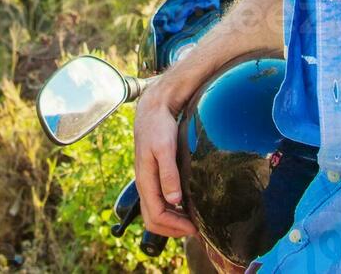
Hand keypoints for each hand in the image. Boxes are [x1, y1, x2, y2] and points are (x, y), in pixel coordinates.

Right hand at [133, 77, 197, 238]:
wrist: (153, 110)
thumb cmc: (158, 127)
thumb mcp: (165, 148)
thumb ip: (169, 174)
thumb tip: (174, 201)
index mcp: (145, 181)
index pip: (155, 216)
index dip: (174, 227)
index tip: (195, 228)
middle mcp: (145, 184)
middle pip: (153, 219)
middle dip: (173, 230)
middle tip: (195, 230)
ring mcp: (149, 181)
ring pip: (156, 212)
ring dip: (172, 222)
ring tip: (193, 222)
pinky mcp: (154, 176)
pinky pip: (160, 202)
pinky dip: (172, 211)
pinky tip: (186, 207)